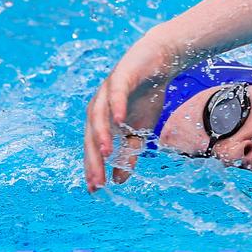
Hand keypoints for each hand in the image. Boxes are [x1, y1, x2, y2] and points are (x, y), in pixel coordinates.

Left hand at [84, 27, 179, 191]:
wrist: (161, 61)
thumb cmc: (147, 95)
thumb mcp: (140, 130)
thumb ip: (129, 152)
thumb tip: (119, 180)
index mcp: (101, 120)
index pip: (93, 147)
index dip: (93, 167)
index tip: (94, 189)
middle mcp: (98, 105)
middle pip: (91, 135)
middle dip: (93, 159)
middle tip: (97, 181)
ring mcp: (107, 90)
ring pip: (98, 115)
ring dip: (101, 135)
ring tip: (104, 153)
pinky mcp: (120, 76)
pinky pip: (115, 93)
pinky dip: (116, 106)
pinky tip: (120, 119)